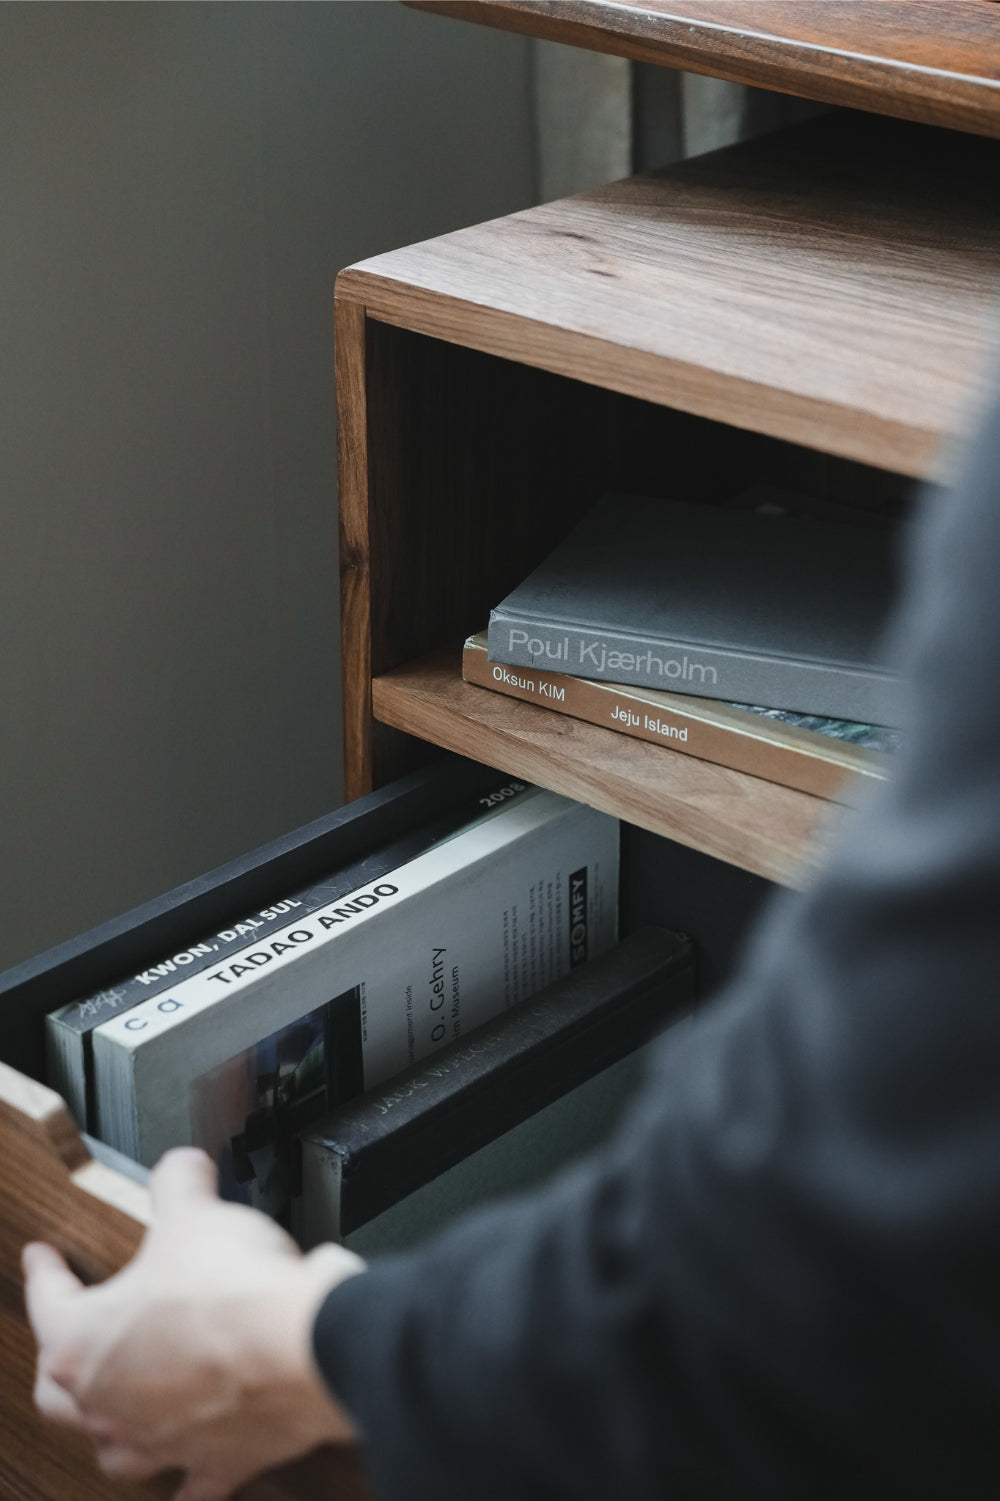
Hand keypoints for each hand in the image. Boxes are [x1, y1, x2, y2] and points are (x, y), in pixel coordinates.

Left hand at [23, 1146, 364, 1500]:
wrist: (303, 1344)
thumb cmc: (237, 1293)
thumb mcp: (195, 1213)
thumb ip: (178, 1185)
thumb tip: (180, 1168)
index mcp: (84, 1344)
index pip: (48, 1301)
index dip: (46, 1271)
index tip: (42, 1258)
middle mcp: (111, 1405)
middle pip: (60, 1394)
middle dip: (60, 1362)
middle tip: (65, 1339)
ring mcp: (161, 1442)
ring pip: (114, 1452)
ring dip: (112, 1430)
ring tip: (116, 1412)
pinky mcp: (217, 1462)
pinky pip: (191, 1488)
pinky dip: (189, 1480)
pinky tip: (189, 1475)